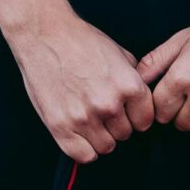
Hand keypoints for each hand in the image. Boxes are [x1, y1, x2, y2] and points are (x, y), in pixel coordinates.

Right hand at [6, 11, 154, 162]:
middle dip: (116, 124)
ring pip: (105, 147)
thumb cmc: (80, 40)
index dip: (135, 116)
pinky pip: (83, 155)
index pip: (145, 121)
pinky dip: (83, 148)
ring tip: (88, 118)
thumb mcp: (118, 53)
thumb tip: (144, 98)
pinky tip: (79, 132)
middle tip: (101, 109)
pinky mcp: (61, 126)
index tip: (125, 111)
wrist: (44, 33)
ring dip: (99, 136)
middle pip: (125, 134)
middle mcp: (109, 104)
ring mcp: (84, 117)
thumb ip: (134, 78)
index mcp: (129, 86)